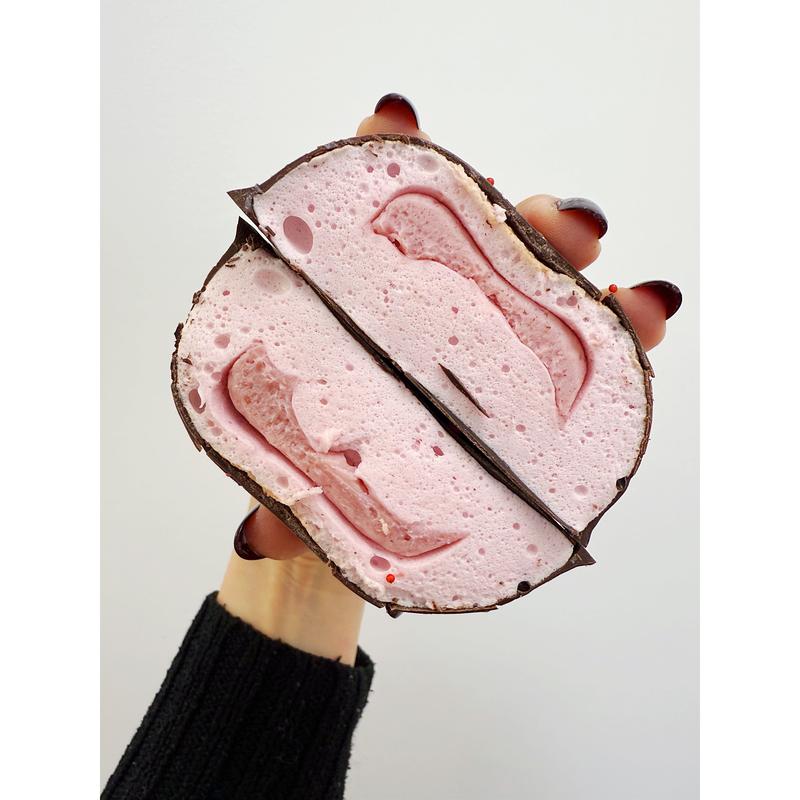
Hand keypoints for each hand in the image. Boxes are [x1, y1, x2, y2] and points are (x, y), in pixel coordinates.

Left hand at [218, 93, 682, 663]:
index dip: (380, 163)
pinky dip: (618, 328)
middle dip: (513, 222)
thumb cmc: (321, 482)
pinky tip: (645, 315)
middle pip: (474, 244)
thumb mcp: (299, 480)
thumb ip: (285, 496)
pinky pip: (584, 348)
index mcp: (360, 311)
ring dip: (575, 262)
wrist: (364, 536)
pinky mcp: (533, 387)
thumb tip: (259, 533)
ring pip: (537, 285)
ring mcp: (484, 342)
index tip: (394, 124)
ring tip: (614, 272)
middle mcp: (429, 310)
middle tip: (549, 221)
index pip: (369, 221)